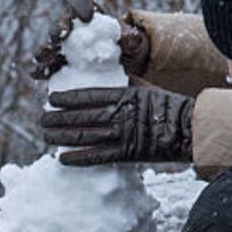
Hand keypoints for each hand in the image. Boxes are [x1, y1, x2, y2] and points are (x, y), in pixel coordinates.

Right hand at [29, 0, 152, 80]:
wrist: (118, 65)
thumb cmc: (122, 45)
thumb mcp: (131, 41)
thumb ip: (131, 39)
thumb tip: (132, 38)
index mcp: (87, 14)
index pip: (80, 3)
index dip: (81, 7)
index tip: (87, 16)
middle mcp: (70, 28)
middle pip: (60, 25)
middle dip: (59, 28)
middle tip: (62, 34)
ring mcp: (61, 48)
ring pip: (49, 46)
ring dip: (46, 49)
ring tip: (46, 55)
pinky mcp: (57, 67)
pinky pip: (45, 67)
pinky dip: (41, 70)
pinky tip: (39, 75)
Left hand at [41, 87, 193, 165]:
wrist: (189, 129)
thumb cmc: (169, 106)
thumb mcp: (146, 87)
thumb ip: (127, 82)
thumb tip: (114, 74)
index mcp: (123, 95)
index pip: (88, 95)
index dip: (67, 97)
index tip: (51, 98)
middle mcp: (119, 114)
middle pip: (80, 116)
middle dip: (58, 118)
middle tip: (42, 119)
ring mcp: (121, 134)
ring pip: (84, 135)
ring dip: (61, 136)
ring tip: (46, 136)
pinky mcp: (126, 154)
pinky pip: (96, 157)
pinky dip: (78, 158)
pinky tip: (62, 158)